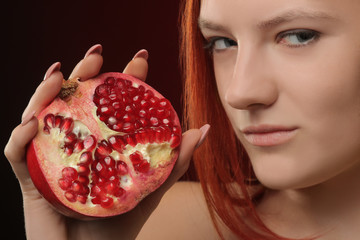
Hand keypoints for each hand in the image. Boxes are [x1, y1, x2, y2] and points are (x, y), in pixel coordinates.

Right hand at [4, 45, 205, 239]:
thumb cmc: (120, 226)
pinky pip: (15, 156)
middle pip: (74, 100)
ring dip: (45, 93)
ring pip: (40, 117)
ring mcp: (49, 159)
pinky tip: (32, 124)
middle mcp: (75, 145)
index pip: (110, 103)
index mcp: (101, 143)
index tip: (140, 59)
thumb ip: (176, 162)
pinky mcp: (30, 180)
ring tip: (58, 74)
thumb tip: (205, 129)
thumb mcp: (151, 188)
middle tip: (97, 53)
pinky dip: (19, 138)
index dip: (123, 79)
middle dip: (82, 72)